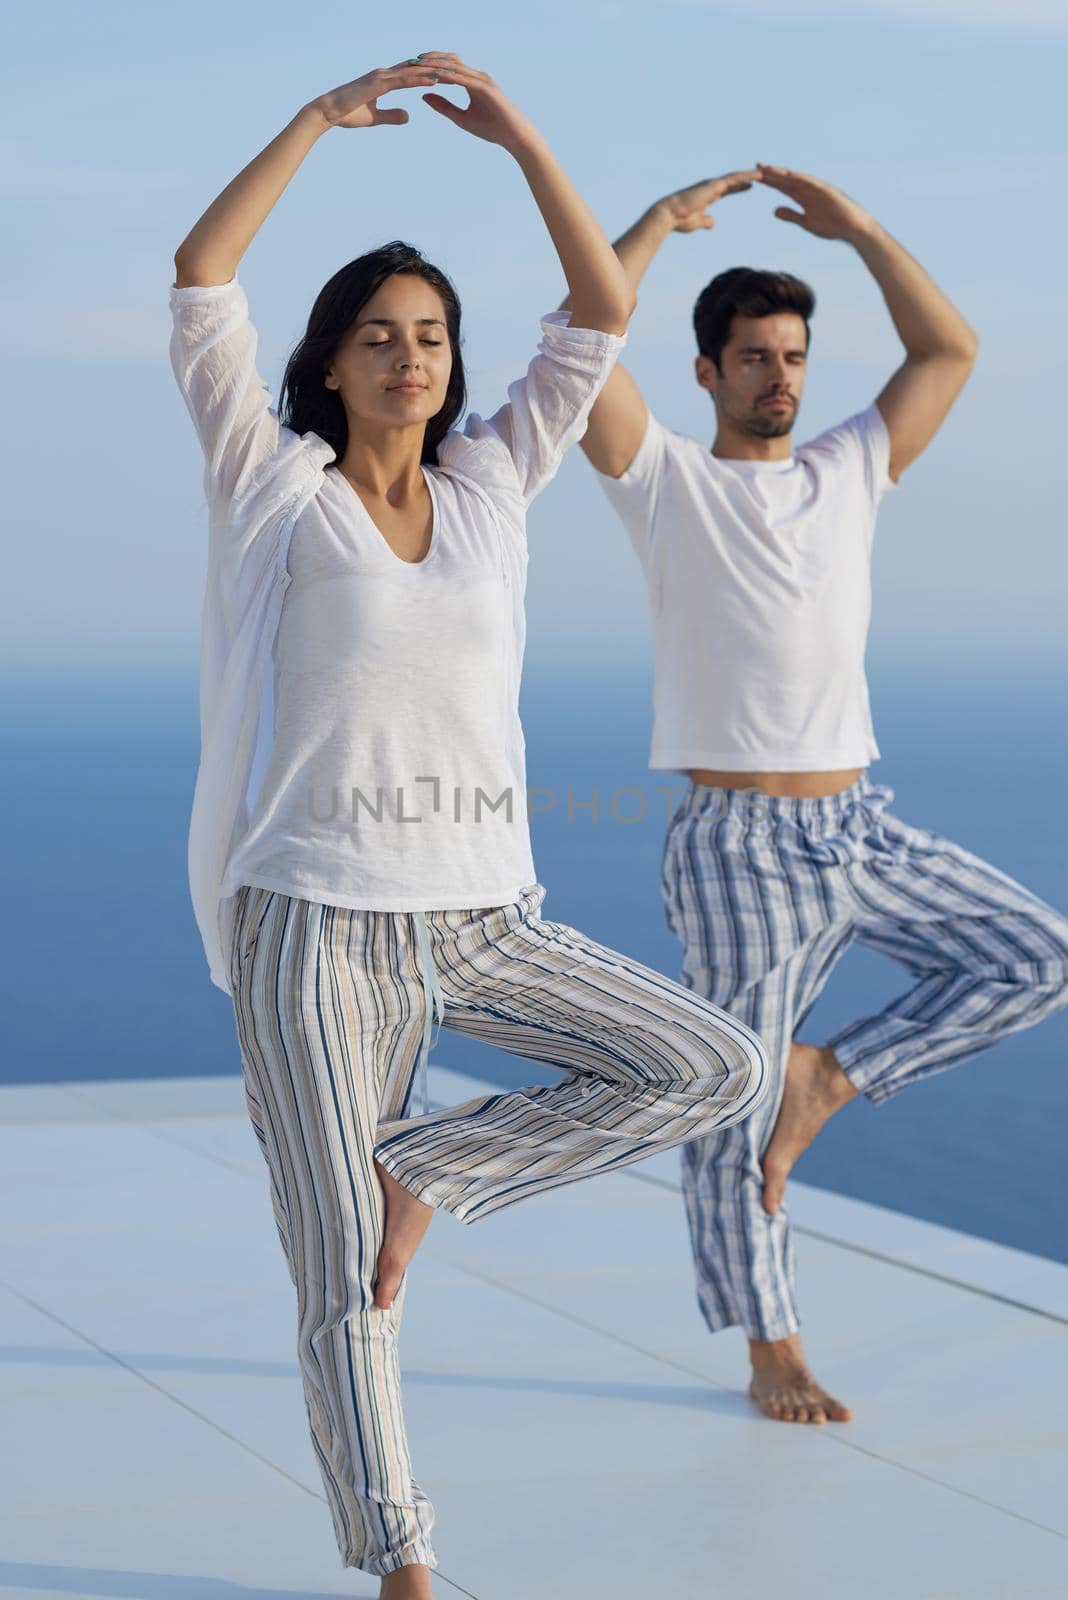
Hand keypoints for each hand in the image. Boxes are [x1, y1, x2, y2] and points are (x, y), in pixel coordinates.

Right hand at [311, 57, 444, 129]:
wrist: (328, 112)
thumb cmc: (347, 114)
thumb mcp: (375, 118)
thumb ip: (391, 115)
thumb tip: (408, 116)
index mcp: (384, 80)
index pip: (411, 75)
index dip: (429, 75)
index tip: (447, 76)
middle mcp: (384, 74)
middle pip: (416, 70)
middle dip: (436, 69)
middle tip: (457, 70)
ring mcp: (381, 77)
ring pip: (413, 72)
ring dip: (434, 72)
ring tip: (453, 73)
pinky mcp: (378, 84)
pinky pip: (404, 81)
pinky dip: (420, 80)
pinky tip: (435, 81)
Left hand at [419, 52, 540, 152]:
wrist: (515, 136)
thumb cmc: (493, 129)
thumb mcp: (461, 118)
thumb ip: (444, 106)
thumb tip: (423, 95)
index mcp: (471, 81)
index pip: (447, 67)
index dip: (429, 65)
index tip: (411, 66)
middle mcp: (476, 76)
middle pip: (449, 61)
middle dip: (430, 59)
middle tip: (410, 60)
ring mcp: (482, 80)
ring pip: (454, 66)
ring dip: (436, 64)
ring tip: (418, 64)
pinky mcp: (485, 88)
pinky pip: (463, 78)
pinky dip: (448, 76)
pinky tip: (435, 77)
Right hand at [653, 171, 762, 233]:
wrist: (669, 215)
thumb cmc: (680, 220)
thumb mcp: (697, 222)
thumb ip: (706, 221)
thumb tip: (713, 222)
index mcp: (708, 195)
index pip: (727, 189)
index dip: (739, 187)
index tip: (750, 186)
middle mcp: (711, 186)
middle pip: (734, 180)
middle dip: (747, 178)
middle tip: (763, 175)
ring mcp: (713, 184)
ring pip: (736, 176)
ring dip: (751, 174)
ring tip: (766, 172)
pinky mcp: (714, 186)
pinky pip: (734, 179)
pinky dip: (746, 176)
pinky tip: (758, 175)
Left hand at [754, 163, 873, 242]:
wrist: (853, 229)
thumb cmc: (832, 226)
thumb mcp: (806, 222)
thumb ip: (791, 215)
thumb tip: (773, 210)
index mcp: (803, 197)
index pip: (783, 187)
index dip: (769, 182)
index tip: (754, 177)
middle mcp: (809, 189)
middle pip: (787, 179)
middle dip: (772, 173)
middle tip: (756, 166)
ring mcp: (818, 189)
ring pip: (798, 179)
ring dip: (783, 173)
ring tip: (769, 168)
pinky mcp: (828, 191)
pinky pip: (813, 184)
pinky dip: (802, 179)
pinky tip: (790, 175)